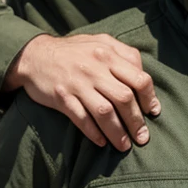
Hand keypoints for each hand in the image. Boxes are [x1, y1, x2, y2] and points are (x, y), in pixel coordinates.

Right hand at [3, 33, 160, 150]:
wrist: (34, 55)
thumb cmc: (73, 50)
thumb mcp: (101, 41)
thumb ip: (123, 54)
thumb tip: (143, 75)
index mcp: (109, 54)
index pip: (139, 78)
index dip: (149, 98)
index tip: (153, 113)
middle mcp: (95, 68)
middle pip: (124, 98)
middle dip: (136, 122)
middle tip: (143, 138)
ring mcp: (78, 84)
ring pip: (105, 112)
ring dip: (118, 132)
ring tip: (125, 146)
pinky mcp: (61, 97)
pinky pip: (81, 119)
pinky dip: (93, 132)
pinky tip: (101, 142)